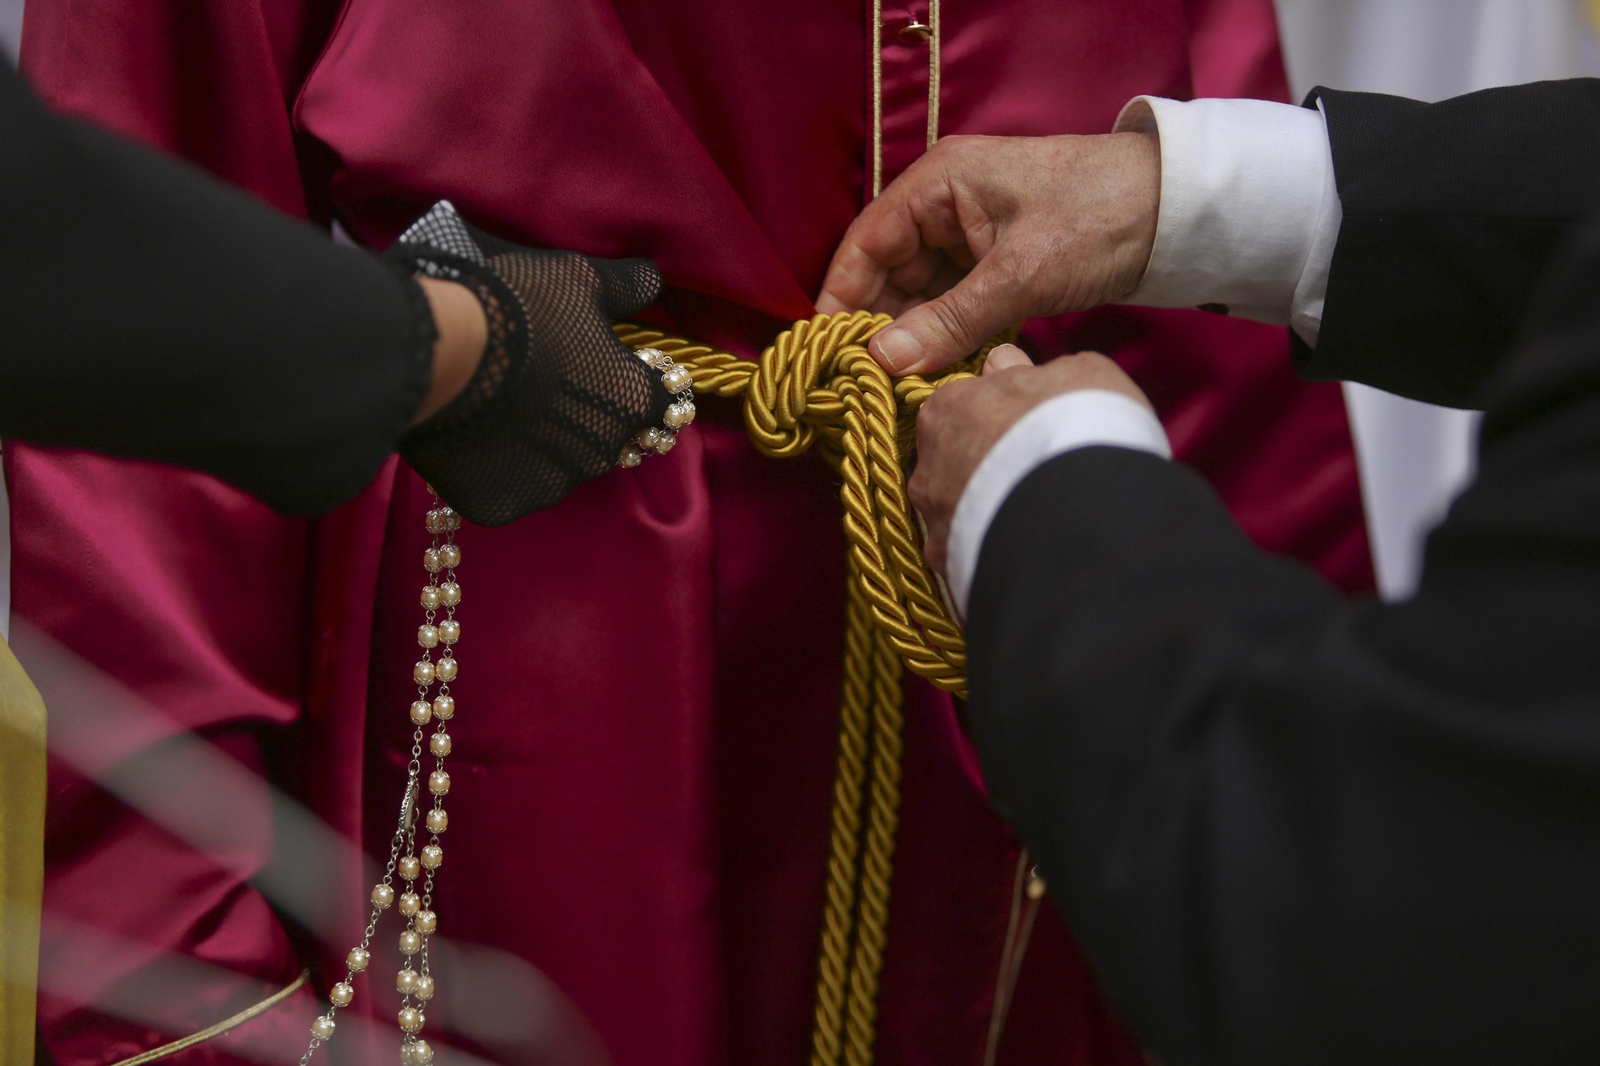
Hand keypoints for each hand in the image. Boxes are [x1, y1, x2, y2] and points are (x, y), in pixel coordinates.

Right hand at [390, 202, 668, 525]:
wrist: (440, 349)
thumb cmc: (519, 307)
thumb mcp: (579, 278)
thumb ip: (626, 286)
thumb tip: (652, 281)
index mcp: (632, 401)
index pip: (662, 404)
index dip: (639, 384)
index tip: (610, 367)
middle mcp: (602, 452)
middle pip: (609, 438)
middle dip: (590, 417)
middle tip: (548, 385)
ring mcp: (553, 484)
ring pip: (560, 466)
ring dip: (546, 445)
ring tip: (506, 407)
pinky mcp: (505, 503)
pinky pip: (508, 489)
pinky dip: (497, 468)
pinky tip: (477, 436)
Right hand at [817, 133, 1159, 375]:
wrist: (1184, 210)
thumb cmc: (1099, 218)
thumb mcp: (1020, 275)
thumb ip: (949, 321)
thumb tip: (883, 362)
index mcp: (939, 184)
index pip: (867, 243)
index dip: (842, 297)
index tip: (826, 351)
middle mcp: (948, 206)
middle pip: (891, 273)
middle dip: (881, 327)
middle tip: (867, 384)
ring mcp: (976, 236)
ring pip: (925, 295)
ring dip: (918, 339)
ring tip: (904, 389)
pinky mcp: (1002, 265)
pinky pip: (959, 305)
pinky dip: (952, 338)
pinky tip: (944, 376)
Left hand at [911, 344, 1152, 573]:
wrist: (1075, 513)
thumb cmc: (1076, 428)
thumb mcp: (1076, 374)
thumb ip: (1031, 369)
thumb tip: (1007, 364)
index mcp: (945, 409)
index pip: (959, 405)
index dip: (995, 415)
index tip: (1025, 424)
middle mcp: (926, 467)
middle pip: (952, 461)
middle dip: (984, 466)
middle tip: (1030, 473)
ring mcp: (934, 523)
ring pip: (956, 513)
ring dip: (985, 512)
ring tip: (1032, 518)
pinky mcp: (951, 569)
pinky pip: (967, 556)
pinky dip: (990, 551)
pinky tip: (1024, 552)